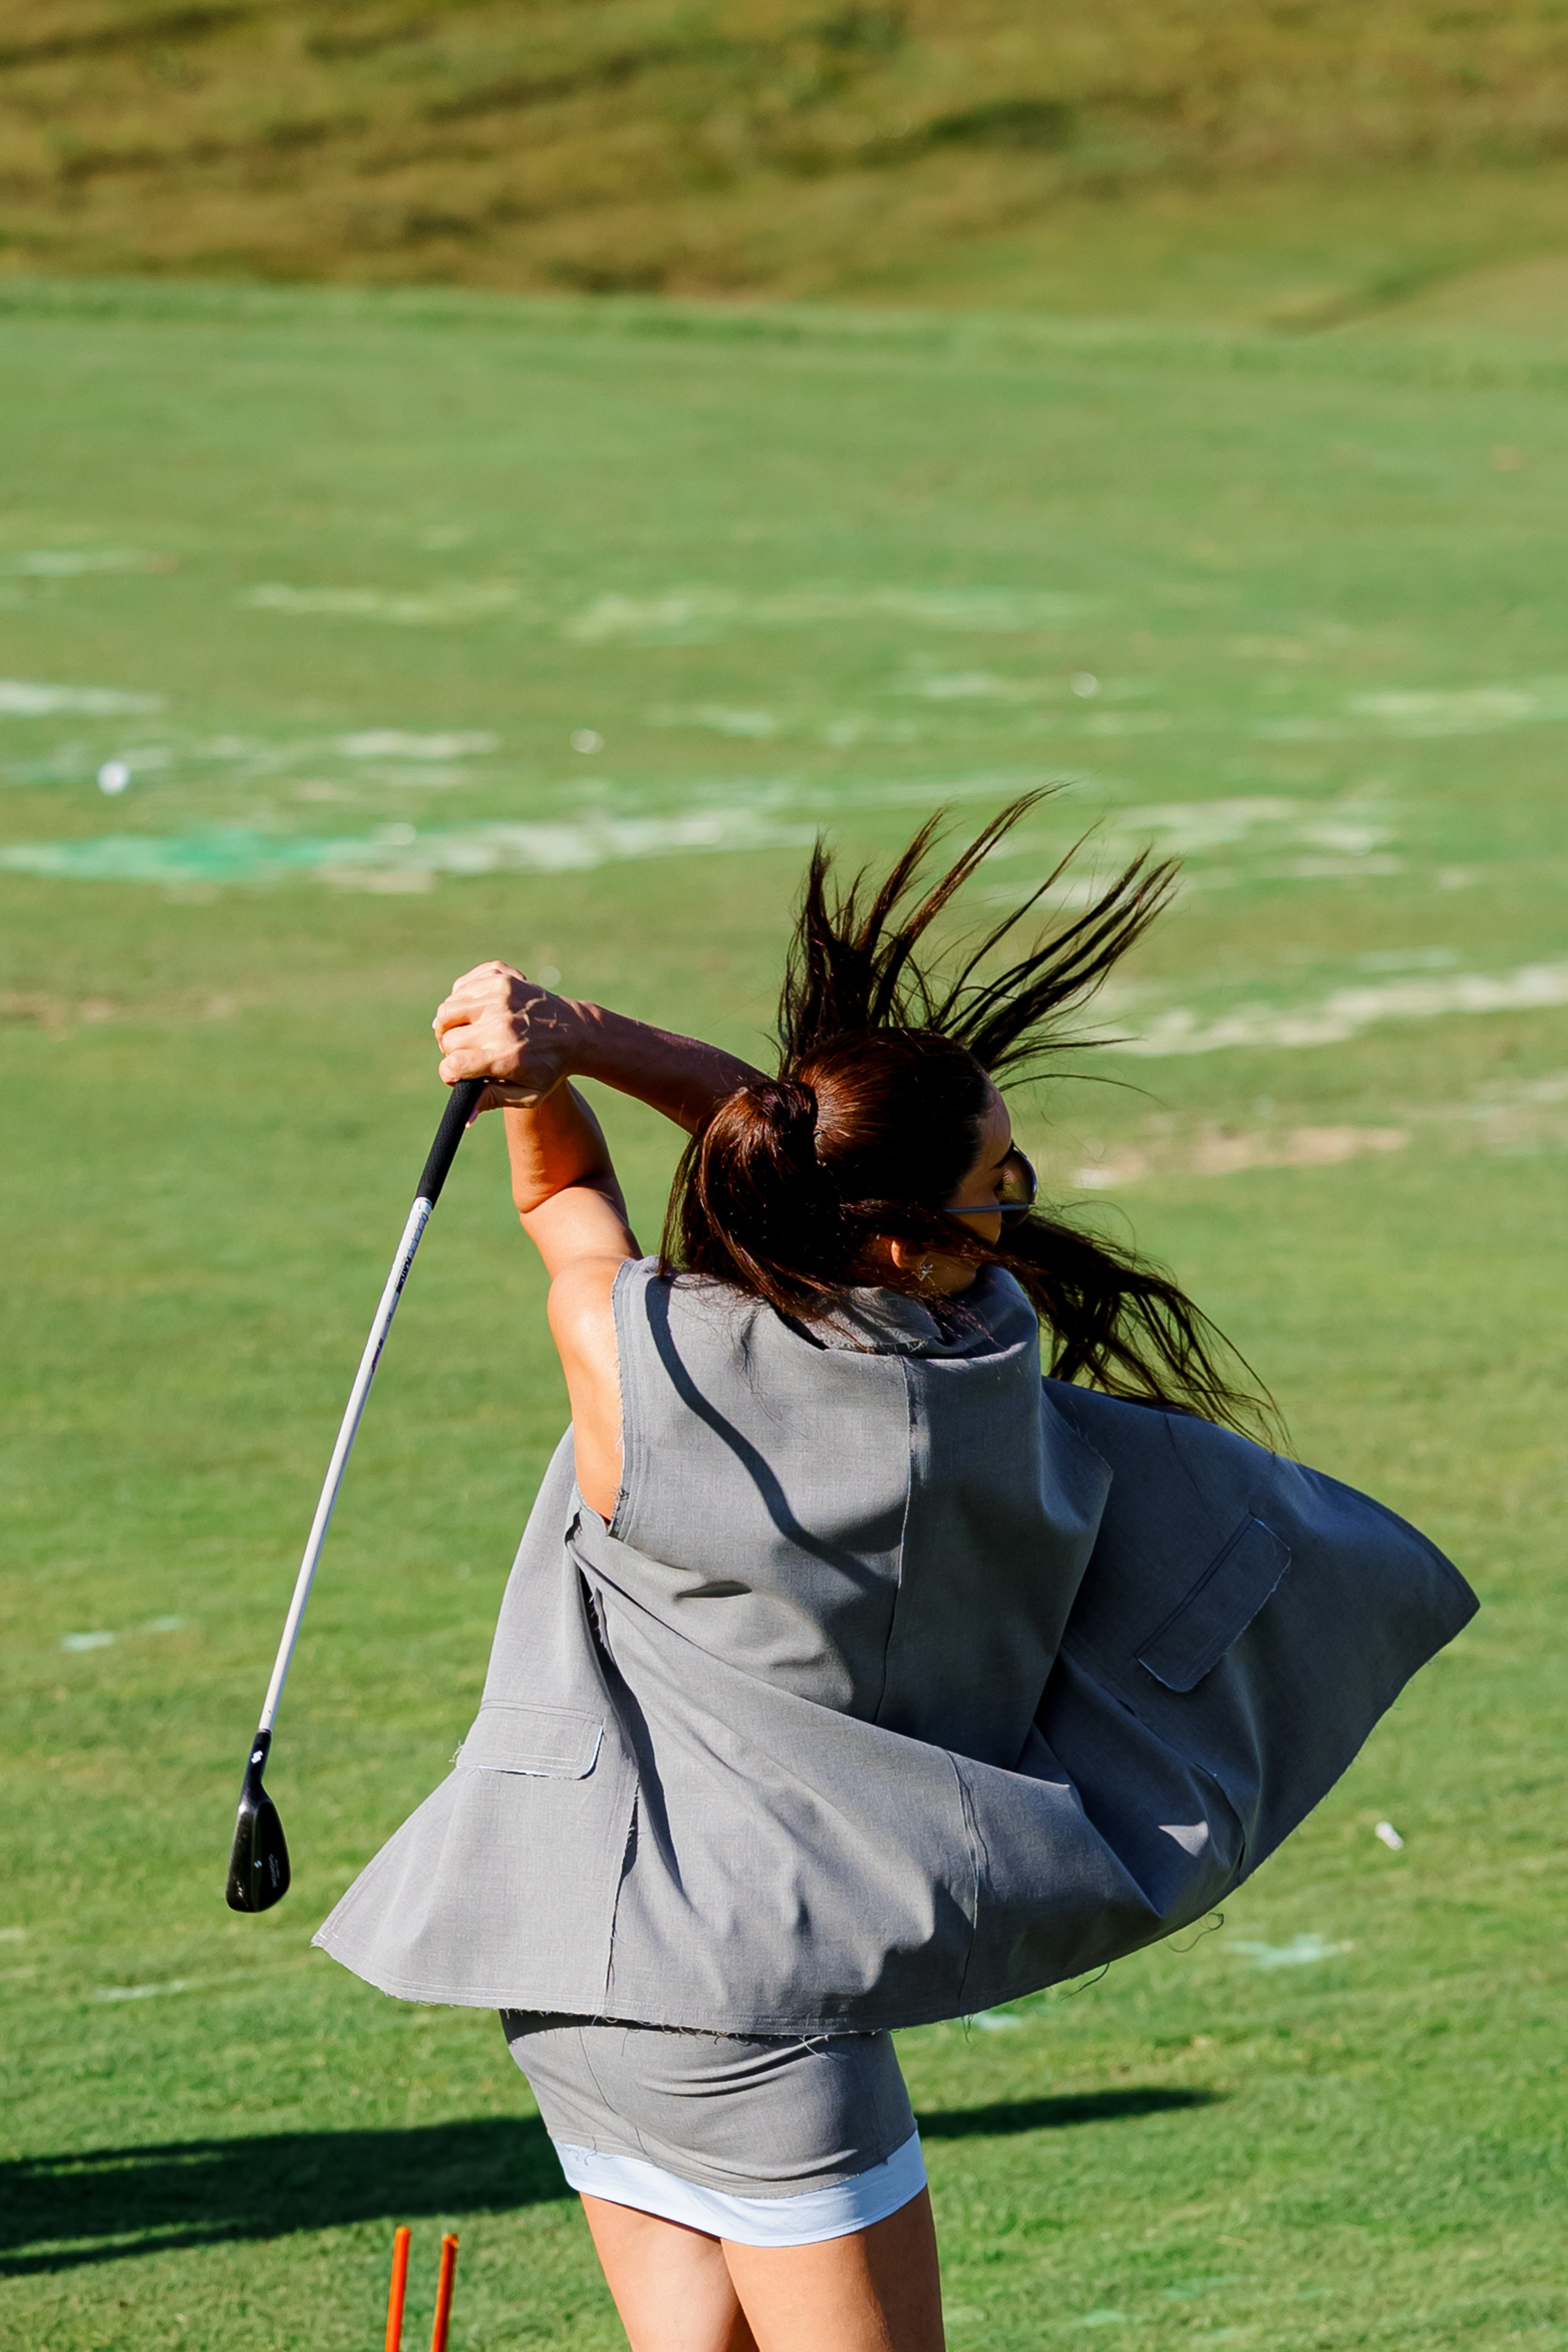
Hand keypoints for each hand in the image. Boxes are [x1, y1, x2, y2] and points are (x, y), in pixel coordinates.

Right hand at [432, 962, 586, 1106]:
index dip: (449, 1072)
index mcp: (505, 1055)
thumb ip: (493, 1100)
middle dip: (451, 1049)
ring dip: (450, 1024)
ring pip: (448, 1009)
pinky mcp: (502, 977)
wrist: (577, 1032)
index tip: (456, 1073)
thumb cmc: (550, 1067)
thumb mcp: (528, 1094)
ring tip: (466, 1033)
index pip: (453, 1063)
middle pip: (448, 1037)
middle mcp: (501, 1023)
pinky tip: (473, 1011)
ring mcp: (500, 996)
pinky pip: (461, 986)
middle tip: (466, 1053)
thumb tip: (463, 1116)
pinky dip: (460, 998)